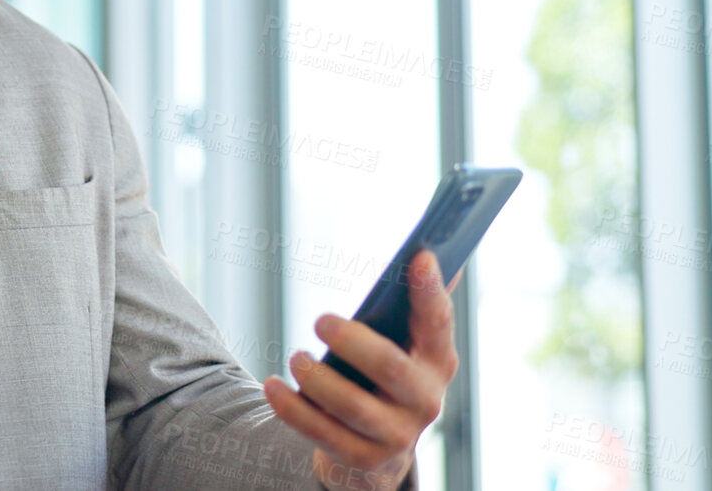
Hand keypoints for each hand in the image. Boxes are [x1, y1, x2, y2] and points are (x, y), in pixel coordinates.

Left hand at [261, 250, 459, 490]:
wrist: (378, 450)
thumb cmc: (384, 378)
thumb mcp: (402, 346)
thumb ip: (411, 307)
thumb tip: (424, 253)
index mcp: (437, 361)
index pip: (438, 321)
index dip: (430, 290)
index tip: (419, 255)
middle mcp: (425, 400)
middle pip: (389, 366)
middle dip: (352, 341)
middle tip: (320, 321)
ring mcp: (396, 435)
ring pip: (352, 405)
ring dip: (316, 378)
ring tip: (296, 357)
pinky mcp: (362, 458)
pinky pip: (321, 433)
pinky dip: (292, 408)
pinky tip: (273, 386)